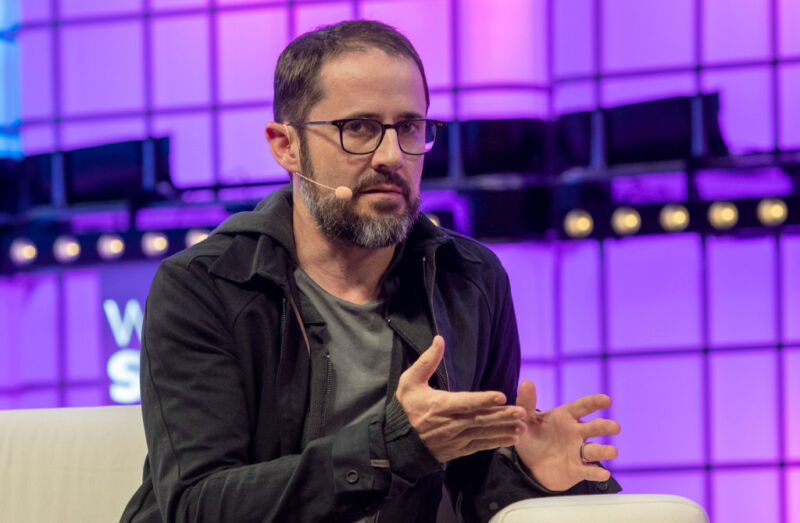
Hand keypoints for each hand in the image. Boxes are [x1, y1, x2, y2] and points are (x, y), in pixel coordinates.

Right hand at [395, 336, 527, 462]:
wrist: (398, 442)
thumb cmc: (406, 408)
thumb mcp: (410, 381)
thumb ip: (427, 361)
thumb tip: (439, 339)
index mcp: (439, 406)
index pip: (465, 402)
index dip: (483, 400)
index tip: (501, 396)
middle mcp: (449, 424)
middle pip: (479, 419)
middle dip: (502, 416)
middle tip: (521, 412)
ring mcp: (454, 439)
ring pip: (483, 434)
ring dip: (503, 430)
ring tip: (523, 426)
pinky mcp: (458, 449)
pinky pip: (480, 446)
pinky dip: (496, 442)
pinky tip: (511, 438)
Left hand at [514, 380, 619, 491]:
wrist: (529, 464)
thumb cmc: (532, 436)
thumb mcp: (526, 420)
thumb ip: (526, 403)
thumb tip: (526, 382)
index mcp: (566, 417)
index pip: (582, 407)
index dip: (594, 402)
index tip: (606, 400)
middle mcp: (577, 433)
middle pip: (594, 428)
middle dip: (605, 427)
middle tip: (615, 427)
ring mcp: (578, 452)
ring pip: (595, 450)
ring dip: (604, 451)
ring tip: (612, 451)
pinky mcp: (577, 470)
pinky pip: (588, 471)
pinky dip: (595, 472)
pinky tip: (603, 474)